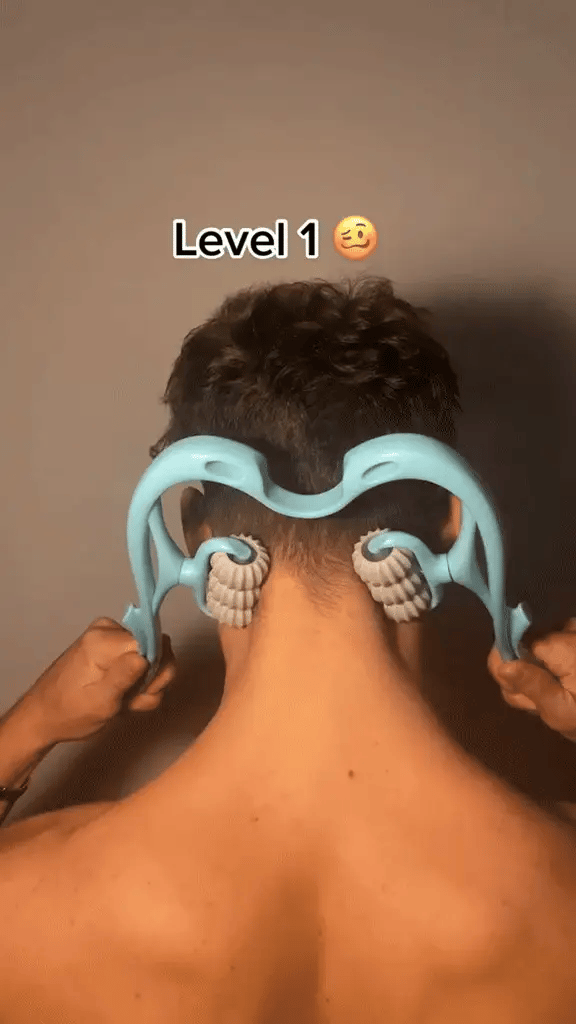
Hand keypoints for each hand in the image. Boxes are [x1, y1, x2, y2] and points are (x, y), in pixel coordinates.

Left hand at [21, 618, 175, 744]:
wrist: (45, 716)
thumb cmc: (70, 713)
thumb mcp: (100, 703)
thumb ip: (124, 677)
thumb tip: (147, 656)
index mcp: (104, 639)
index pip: (153, 645)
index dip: (153, 673)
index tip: (138, 695)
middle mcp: (110, 629)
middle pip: (157, 649)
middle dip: (150, 681)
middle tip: (129, 702)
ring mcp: (112, 635)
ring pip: (154, 657)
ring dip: (145, 686)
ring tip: (123, 702)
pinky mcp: (113, 645)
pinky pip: (143, 659)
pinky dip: (138, 682)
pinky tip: (122, 696)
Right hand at [488, 618, 575, 741]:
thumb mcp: (562, 711)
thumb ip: (532, 686)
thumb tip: (501, 665)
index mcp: (560, 644)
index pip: (509, 644)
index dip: (506, 671)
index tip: (522, 697)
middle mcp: (565, 628)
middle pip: (520, 645)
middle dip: (522, 675)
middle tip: (541, 705)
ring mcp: (574, 630)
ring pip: (533, 647)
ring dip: (536, 672)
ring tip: (556, 698)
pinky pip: (550, 646)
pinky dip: (551, 666)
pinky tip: (562, 685)